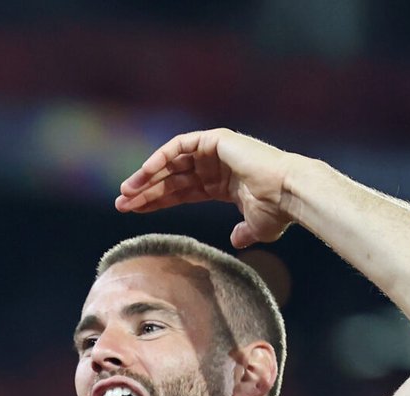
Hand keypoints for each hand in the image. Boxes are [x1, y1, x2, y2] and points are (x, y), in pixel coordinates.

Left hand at [115, 129, 302, 248]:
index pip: (181, 192)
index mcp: (222, 185)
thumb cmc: (276, 212)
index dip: (157, 201)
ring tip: (125, 193)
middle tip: (121, 205)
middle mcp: (216, 167)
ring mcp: (215, 152)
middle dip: (145, 191)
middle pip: (171, 179)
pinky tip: (143, 174)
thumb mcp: (256, 227)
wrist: (288, 194)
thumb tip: (237, 241)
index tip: (134, 211)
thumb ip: (243, 233)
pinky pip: (179, 146)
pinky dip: (160, 158)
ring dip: (146, 176)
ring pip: (170, 163)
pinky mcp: (215, 140)